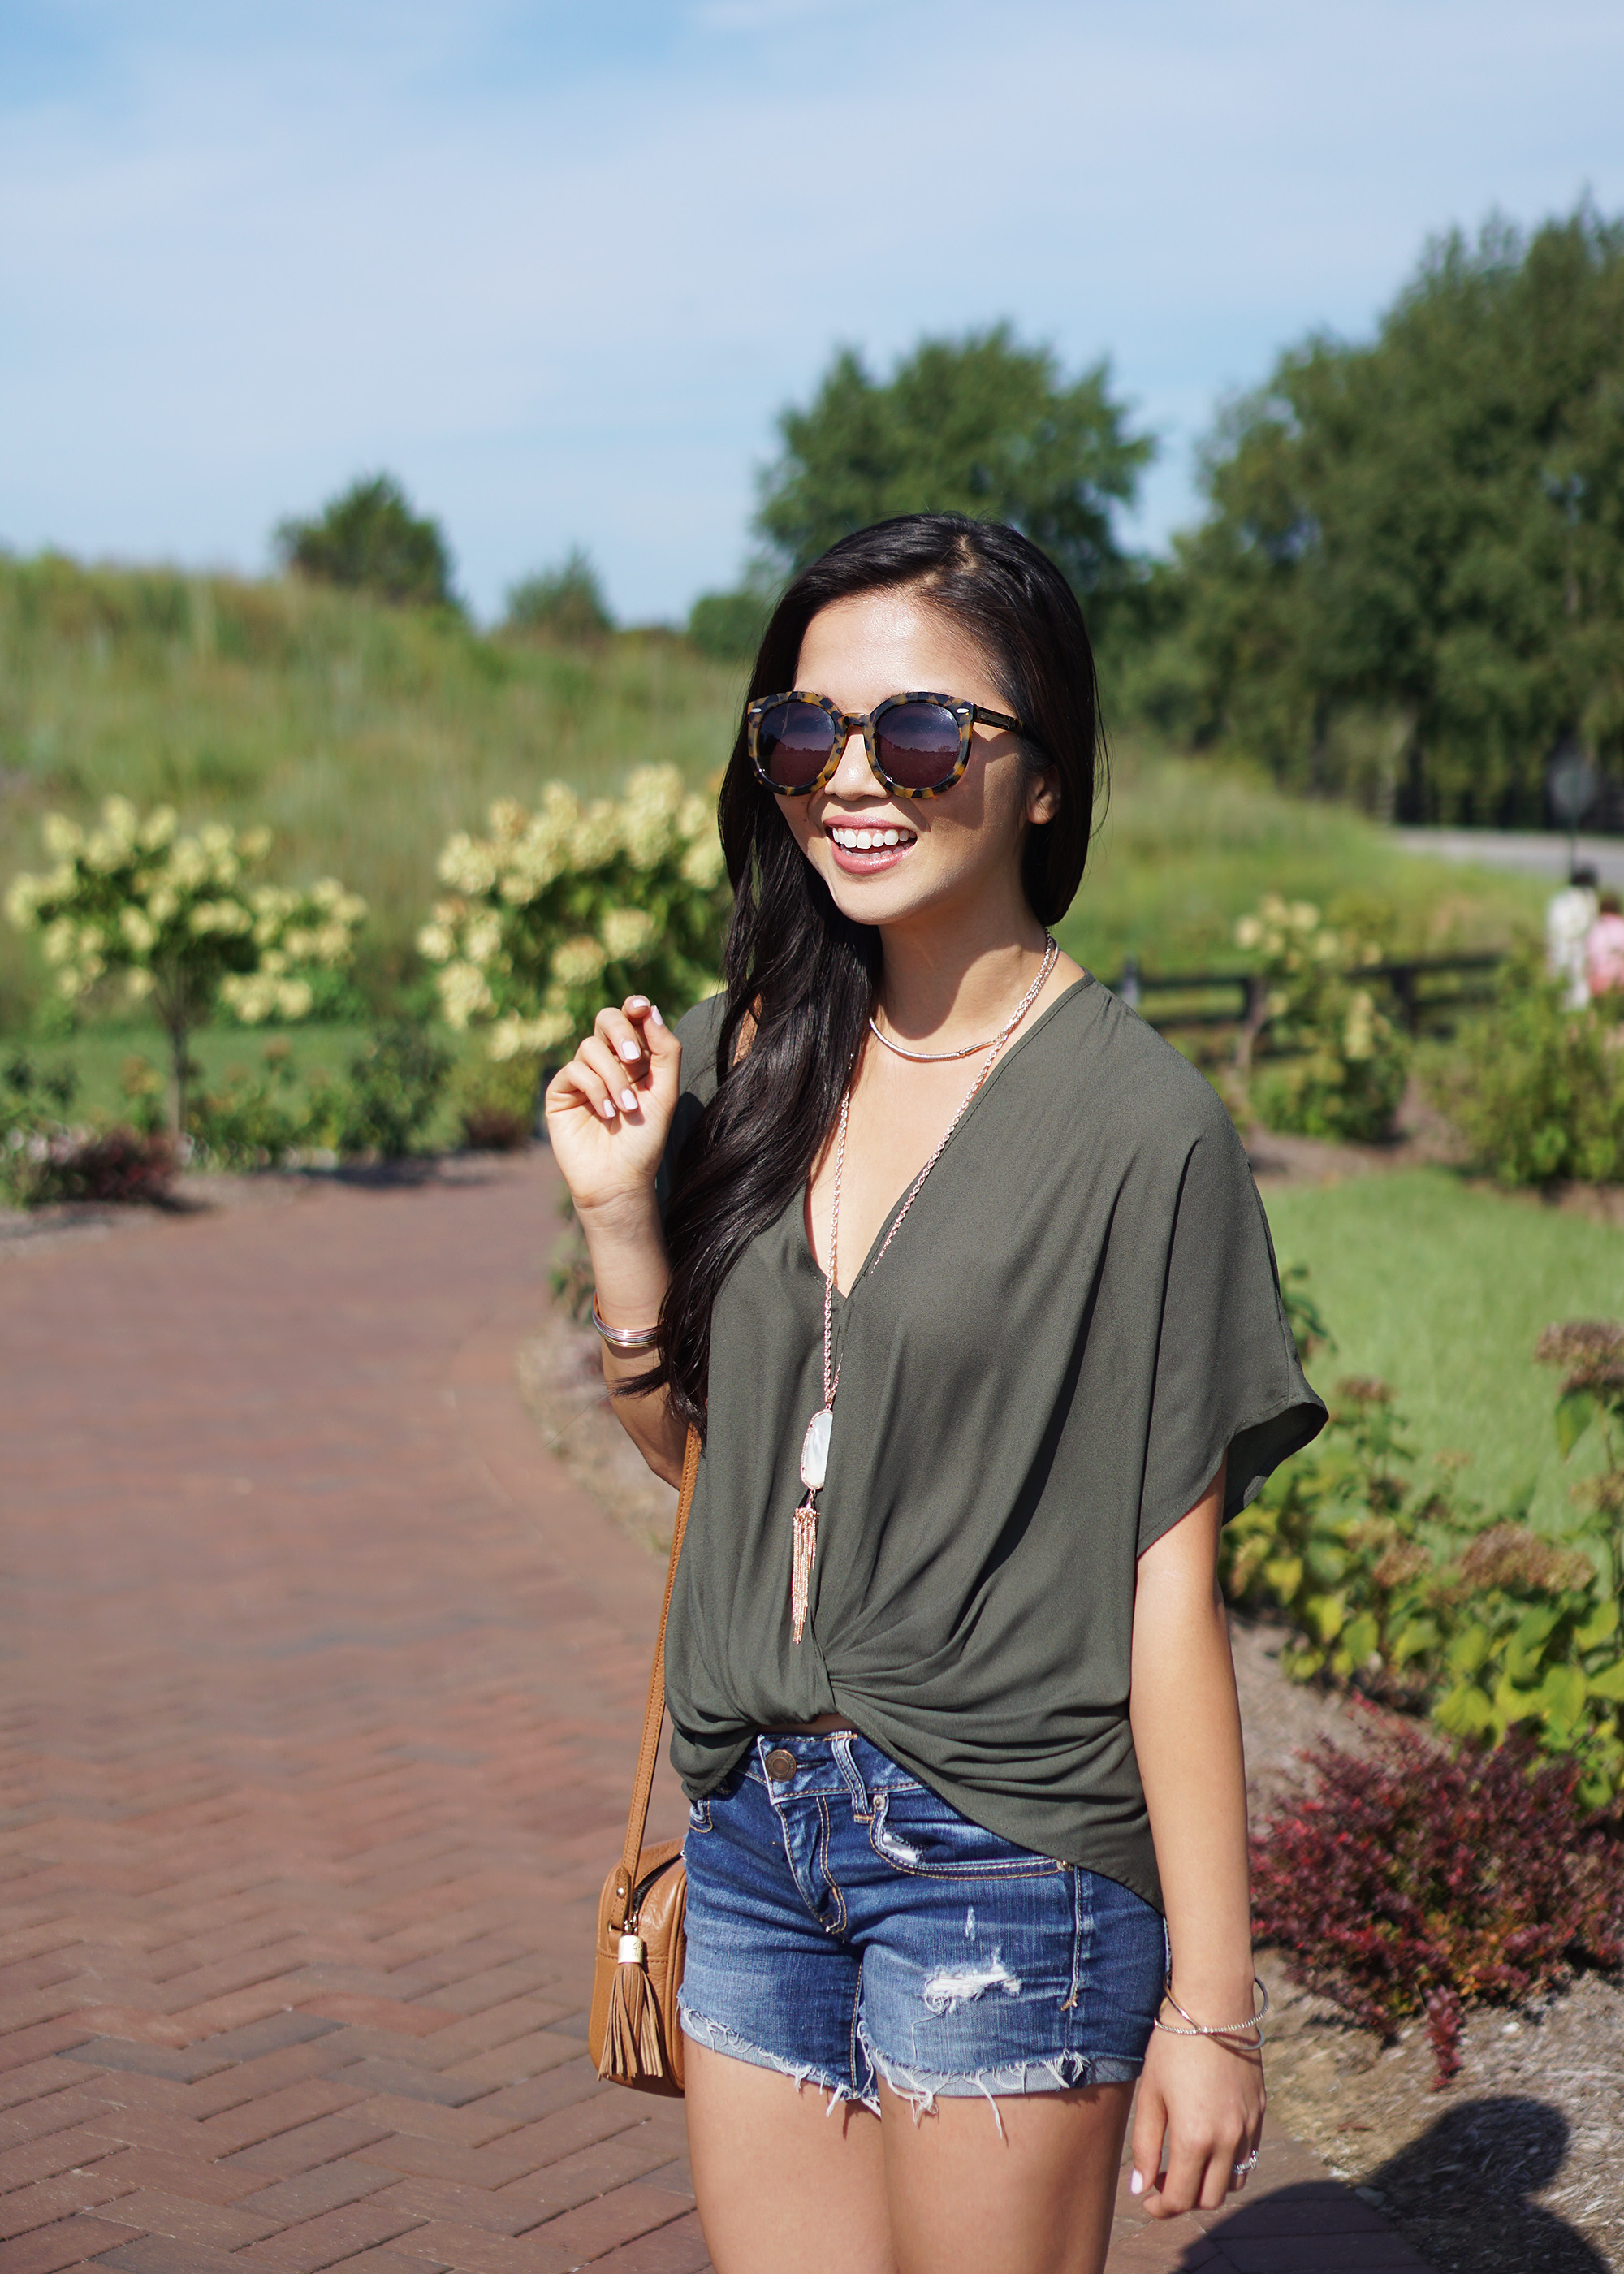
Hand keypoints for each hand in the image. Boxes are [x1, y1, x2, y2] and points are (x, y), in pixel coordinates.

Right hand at [544, 997, 681, 1222]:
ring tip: (627, 1109)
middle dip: (621, 1033)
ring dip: (613, 1077)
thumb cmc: (645, 1140)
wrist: (619, 1180)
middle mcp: (607, 1062)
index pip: (630, 1020)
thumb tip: (648, 1009)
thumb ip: (664, 1051)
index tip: (639, 1007)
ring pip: (591, 1047)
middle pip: (605, 1019)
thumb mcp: (664, 1093)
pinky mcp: (561, 1091)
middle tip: (635, 1058)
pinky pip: (574, 1070)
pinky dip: (595, 1089)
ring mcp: (582, 1075)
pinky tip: (607, 1114)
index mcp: (634, 1059)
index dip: (633, 1007)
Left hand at [1129, 2023, 1264, 2218]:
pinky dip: (1229, 2164)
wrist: (1215, 2005)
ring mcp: (1248, 2128)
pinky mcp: (1260, 2114)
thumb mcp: (1150, 2094)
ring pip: (1234, 2183)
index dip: (1160, 2207)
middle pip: (1209, 2199)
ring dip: (1209, 2184)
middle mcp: (1227, 2141)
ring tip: (1186, 2163)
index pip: (1180, 2199)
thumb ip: (1145, 2145)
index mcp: (1195, 2138)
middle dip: (1184, 2199)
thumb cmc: (1173, 2045)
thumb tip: (1141, 2188)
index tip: (1146, 2198)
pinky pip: (1248, 2157)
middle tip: (1162, 2181)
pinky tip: (1209, 2143)